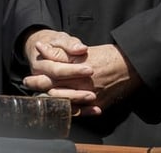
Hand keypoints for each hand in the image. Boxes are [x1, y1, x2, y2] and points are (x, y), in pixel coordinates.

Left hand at [22, 31, 140, 114]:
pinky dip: (71, 111)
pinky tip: (63, 108)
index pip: (55, 71)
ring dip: (52, 99)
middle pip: (56, 87)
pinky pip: (81, 111)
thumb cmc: (109, 56)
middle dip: (41, 87)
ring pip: (66, 101)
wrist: (131, 65)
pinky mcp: (99, 104)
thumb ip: (65, 52)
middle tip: (29, 84)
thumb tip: (44, 49)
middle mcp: (84, 82)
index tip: (30, 74)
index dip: (41, 73)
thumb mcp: (86, 51)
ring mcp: (91, 95)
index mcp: (80, 67)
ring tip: (42, 97)